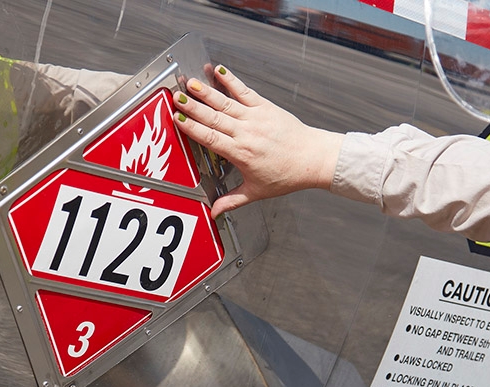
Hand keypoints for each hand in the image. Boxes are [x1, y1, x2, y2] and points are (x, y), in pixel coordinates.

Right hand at [173, 65, 343, 217]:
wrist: (313, 159)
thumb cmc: (288, 175)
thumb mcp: (257, 192)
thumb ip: (233, 200)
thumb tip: (215, 212)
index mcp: (241, 154)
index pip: (211, 138)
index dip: (192, 128)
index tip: (177, 119)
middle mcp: (247, 133)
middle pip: (214, 118)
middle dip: (193, 107)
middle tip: (177, 97)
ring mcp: (256, 118)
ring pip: (226, 103)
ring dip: (207, 92)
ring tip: (191, 82)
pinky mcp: (266, 108)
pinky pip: (245, 92)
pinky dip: (232, 80)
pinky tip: (219, 70)